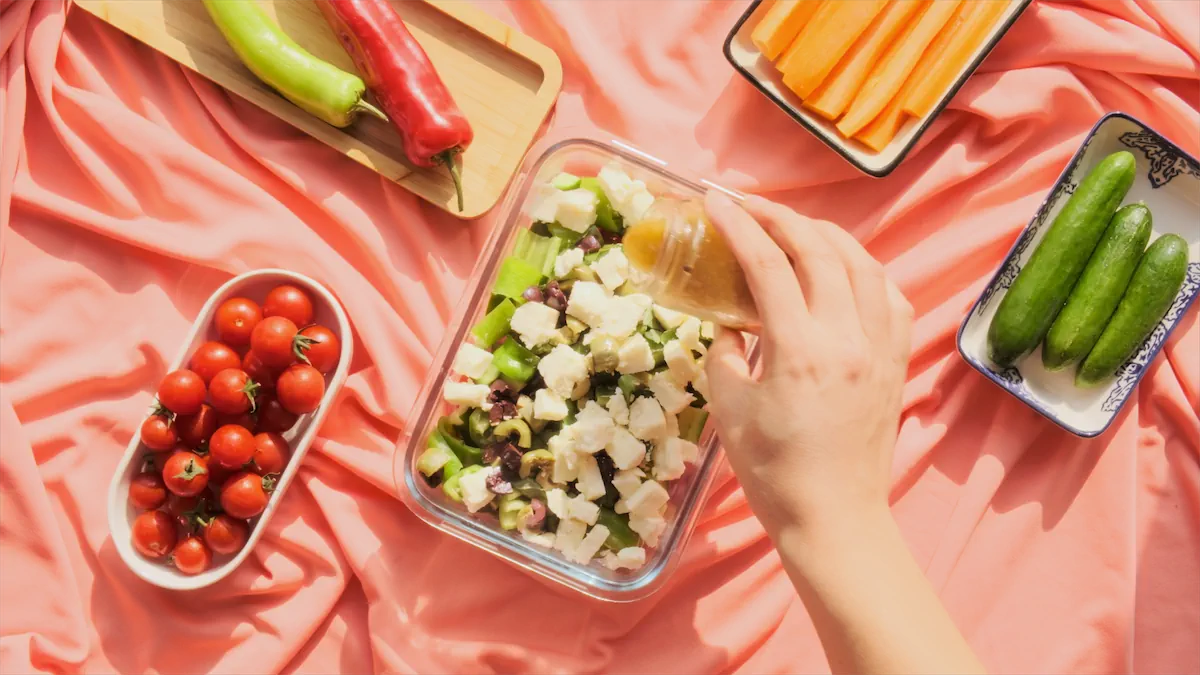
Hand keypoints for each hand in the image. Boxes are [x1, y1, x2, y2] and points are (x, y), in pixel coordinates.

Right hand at [702, 191, 912, 538]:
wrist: (832, 516)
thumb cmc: (771, 469)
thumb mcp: (728, 407)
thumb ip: (727, 351)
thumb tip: (734, 321)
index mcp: (799, 348)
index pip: (767, 264)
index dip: (738, 224)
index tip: (713, 201)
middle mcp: (848, 337)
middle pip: (819, 249)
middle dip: (780, 217)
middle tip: (748, 205)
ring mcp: (880, 347)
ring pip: (862, 263)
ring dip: (826, 234)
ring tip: (795, 227)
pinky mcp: (897, 361)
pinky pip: (891, 295)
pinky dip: (865, 269)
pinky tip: (845, 269)